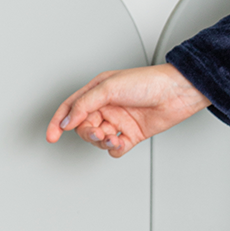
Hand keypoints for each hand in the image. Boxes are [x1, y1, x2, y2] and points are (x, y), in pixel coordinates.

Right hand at [45, 63, 211, 157]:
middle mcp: (108, 106)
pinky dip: (116, 149)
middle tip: (98, 133)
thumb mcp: (110, 87)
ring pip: (99, 139)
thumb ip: (84, 105)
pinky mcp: (133, 134)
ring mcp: (120, 120)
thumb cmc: (149, 81)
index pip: (71, 108)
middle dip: (88, 133)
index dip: (58, 122)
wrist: (178, 92)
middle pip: (84, 127)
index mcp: (98, 91)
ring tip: (113, 138)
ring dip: (102, 142)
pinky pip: (116, 148)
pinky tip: (122, 143)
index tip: (52, 136)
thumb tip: (67, 120)